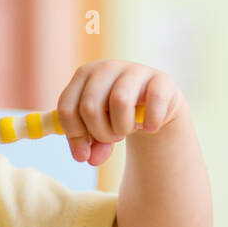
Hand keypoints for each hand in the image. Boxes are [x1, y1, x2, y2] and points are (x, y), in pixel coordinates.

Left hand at [56, 60, 185, 165]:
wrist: (154, 107)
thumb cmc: (117, 116)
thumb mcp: (99, 130)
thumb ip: (90, 145)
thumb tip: (89, 158)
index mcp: (83, 76)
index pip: (67, 108)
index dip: (74, 136)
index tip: (83, 154)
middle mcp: (106, 68)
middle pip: (90, 107)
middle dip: (100, 133)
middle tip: (112, 137)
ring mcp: (134, 70)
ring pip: (119, 101)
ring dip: (122, 127)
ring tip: (127, 129)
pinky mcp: (160, 79)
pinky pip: (153, 100)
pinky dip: (150, 122)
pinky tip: (150, 128)